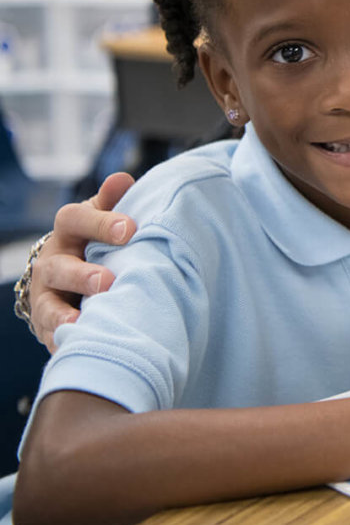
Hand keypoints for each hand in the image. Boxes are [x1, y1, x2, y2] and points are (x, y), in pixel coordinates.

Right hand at [30, 173, 136, 351]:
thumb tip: (122, 179)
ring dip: (65, 314)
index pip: (74, 219)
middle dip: (81, 275)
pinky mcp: (46, 322)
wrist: (73, 269)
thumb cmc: (97, 237)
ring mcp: (45, 294)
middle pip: (58, 267)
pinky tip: (78, 345)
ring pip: (48, 305)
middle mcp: (52, 261)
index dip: (100, 223)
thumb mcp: (103, 214)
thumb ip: (112, 200)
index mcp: (68, 230)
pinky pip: (50, 334)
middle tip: (107, 281)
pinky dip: (62, 340)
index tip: (129, 229)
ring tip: (83, 321)